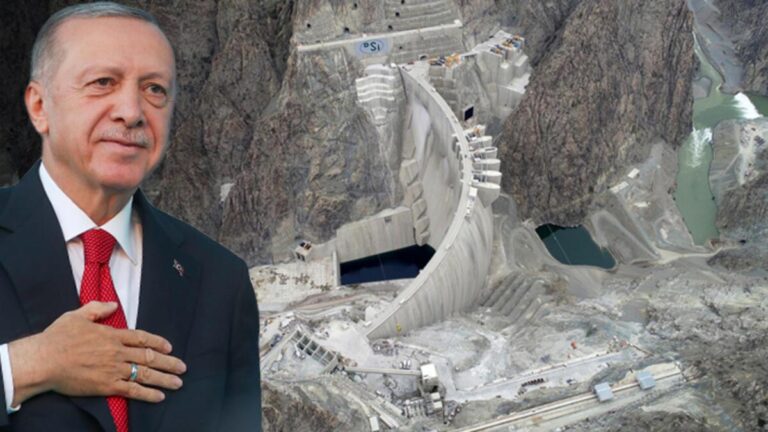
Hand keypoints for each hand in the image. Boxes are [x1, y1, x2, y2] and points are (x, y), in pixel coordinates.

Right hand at [8, 301, 186, 405]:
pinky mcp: (106, 386)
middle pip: (149, 357)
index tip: (169, 347)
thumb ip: (97, 309)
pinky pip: (132, 390)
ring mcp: (113, 369)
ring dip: (164, 378)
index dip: (158, 342)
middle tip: (182, 367)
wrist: (43, 361)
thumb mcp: (77, 316)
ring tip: (178, 382)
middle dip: (168, 362)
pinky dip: (147, 394)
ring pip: (145, 374)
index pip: (142, 338)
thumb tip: (113, 305)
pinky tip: (159, 397)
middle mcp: (117, 352)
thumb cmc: (57, 338)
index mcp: (112, 335)